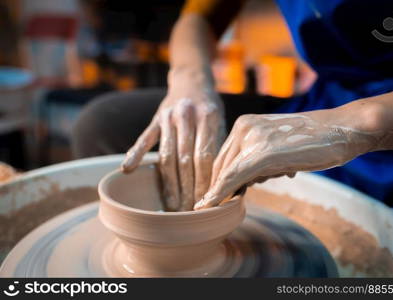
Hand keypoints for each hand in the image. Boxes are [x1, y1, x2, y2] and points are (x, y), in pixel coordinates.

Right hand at [121, 82, 224, 210]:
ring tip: (171, 205)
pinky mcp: (155, 118)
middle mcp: (188, 116)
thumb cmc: (210, 109)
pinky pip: (144, 138)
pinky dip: (135, 153)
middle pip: (186, 159)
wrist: (192, 81)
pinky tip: (128, 169)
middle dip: (188, 188)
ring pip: (167, 155)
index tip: (206, 202)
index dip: (205, 182)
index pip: (205, 157)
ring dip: (169, 183)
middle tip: (188, 212)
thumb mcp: (221, 123)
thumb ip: (221, 149)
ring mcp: (169, 116)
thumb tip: (228, 184)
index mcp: (209, 117)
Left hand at [194, 110, 381, 209]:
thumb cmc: (313, 141)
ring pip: (226, 172)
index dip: (215, 180)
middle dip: (216, 188)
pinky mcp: (263, 153)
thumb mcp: (277, 148)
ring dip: (226, 192)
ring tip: (235, 198)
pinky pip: (235, 176)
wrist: (342, 130)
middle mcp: (244, 127)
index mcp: (246, 124)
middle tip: (209, 207)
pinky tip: (212, 205)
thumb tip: (243, 184)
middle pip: (221, 165)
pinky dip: (221, 193)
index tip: (207, 198)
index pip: (224, 157)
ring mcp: (253, 138)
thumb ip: (257, 161)